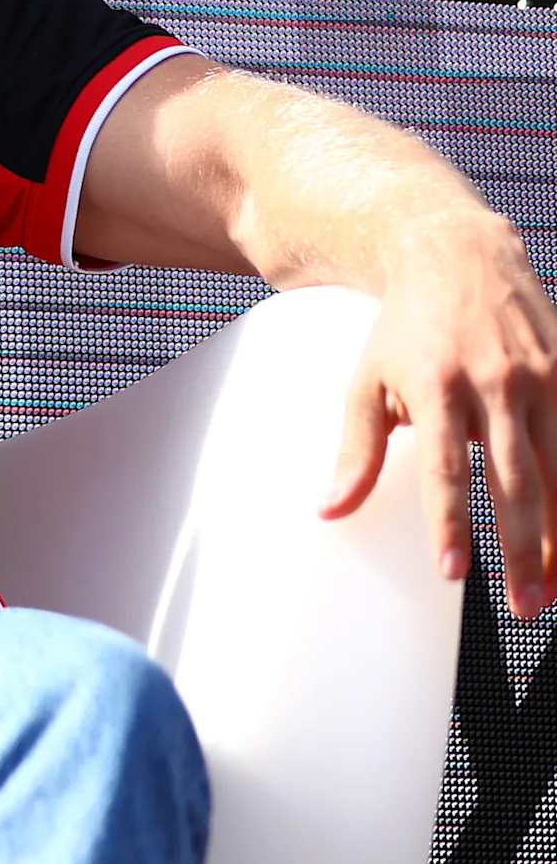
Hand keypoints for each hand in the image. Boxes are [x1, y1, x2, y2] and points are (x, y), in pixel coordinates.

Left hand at [320, 219, 556, 615]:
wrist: (457, 256)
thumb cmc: (403, 331)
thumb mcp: (365, 381)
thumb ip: (355, 450)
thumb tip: (328, 511)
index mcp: (436, 386)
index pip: (446, 469)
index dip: (450, 523)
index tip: (451, 574)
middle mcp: (497, 383)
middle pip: (516, 481)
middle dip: (521, 549)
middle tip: (524, 608)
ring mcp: (545, 378)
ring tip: (554, 587)